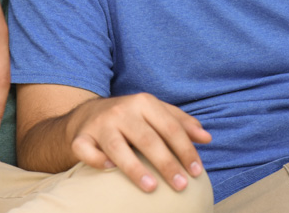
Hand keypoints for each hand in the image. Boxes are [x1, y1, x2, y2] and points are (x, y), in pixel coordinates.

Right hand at [69, 93, 211, 191]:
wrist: (88, 114)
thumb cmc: (131, 117)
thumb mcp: (155, 112)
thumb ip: (181, 123)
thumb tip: (207, 138)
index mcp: (143, 102)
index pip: (170, 127)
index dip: (185, 150)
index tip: (196, 172)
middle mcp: (121, 111)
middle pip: (147, 139)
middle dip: (166, 163)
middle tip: (181, 185)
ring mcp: (100, 124)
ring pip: (117, 146)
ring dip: (135, 168)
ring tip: (152, 187)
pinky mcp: (81, 137)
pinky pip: (85, 150)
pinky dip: (96, 159)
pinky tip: (108, 169)